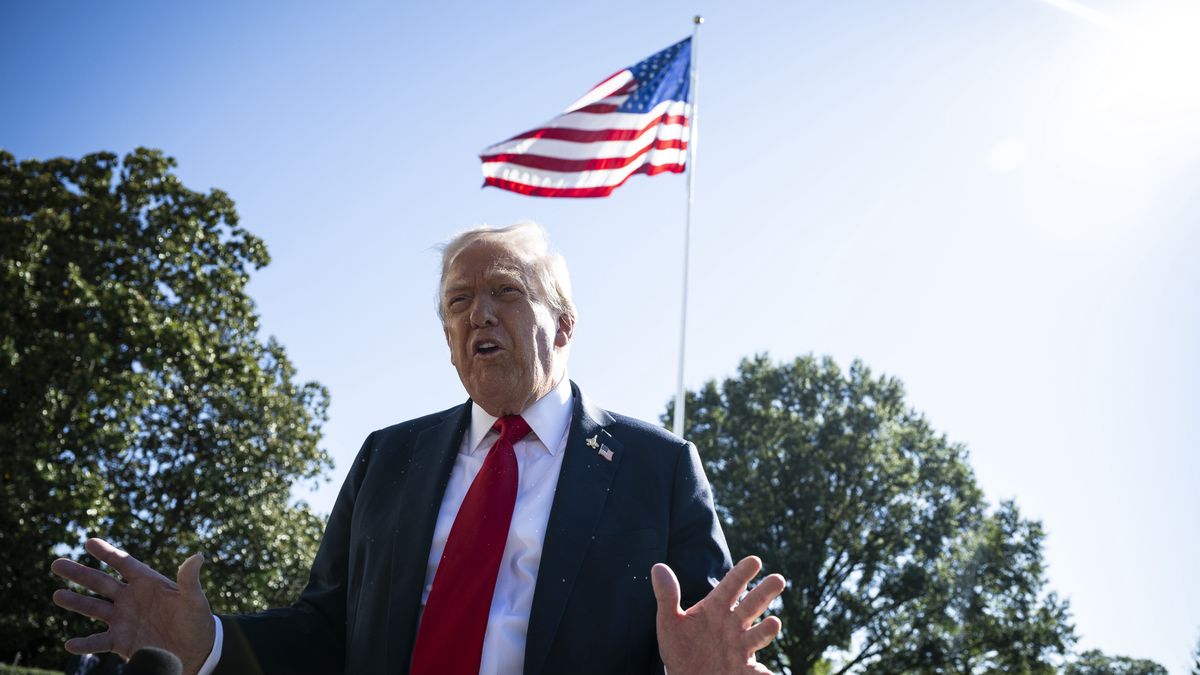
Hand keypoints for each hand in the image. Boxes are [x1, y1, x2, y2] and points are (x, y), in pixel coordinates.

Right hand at [50, 538, 214, 674]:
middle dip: (79, 573)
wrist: (196, 651)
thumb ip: (189, 580)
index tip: (89, 541)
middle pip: (100, 582)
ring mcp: (123, 619)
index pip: (124, 563)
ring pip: (93, 608)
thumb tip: (198, 557)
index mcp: (148, 582)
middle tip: (57, 563)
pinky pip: (98, 642)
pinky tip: (70, 644)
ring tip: (57, 595)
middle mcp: (131, 598)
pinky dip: (84, 644)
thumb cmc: (197, 621)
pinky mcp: (120, 641)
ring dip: (75, 602)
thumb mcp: (195, 600)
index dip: (108, 553)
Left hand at [652, 556, 784, 674]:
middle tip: (778, 579)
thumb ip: (667, 596)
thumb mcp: (670, 622)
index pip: (730, 586)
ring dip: (766, 630)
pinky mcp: (743, 670)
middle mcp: (733, 625)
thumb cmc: (681, 648)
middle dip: (764, 593)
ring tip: (774, 623)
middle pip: (752, 605)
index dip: (742, 574)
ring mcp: (741, 648)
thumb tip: (658, 567)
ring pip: (758, 636)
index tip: (755, 561)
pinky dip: (763, 673)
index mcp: (717, 609)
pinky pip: (756, 672)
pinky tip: (767, 673)